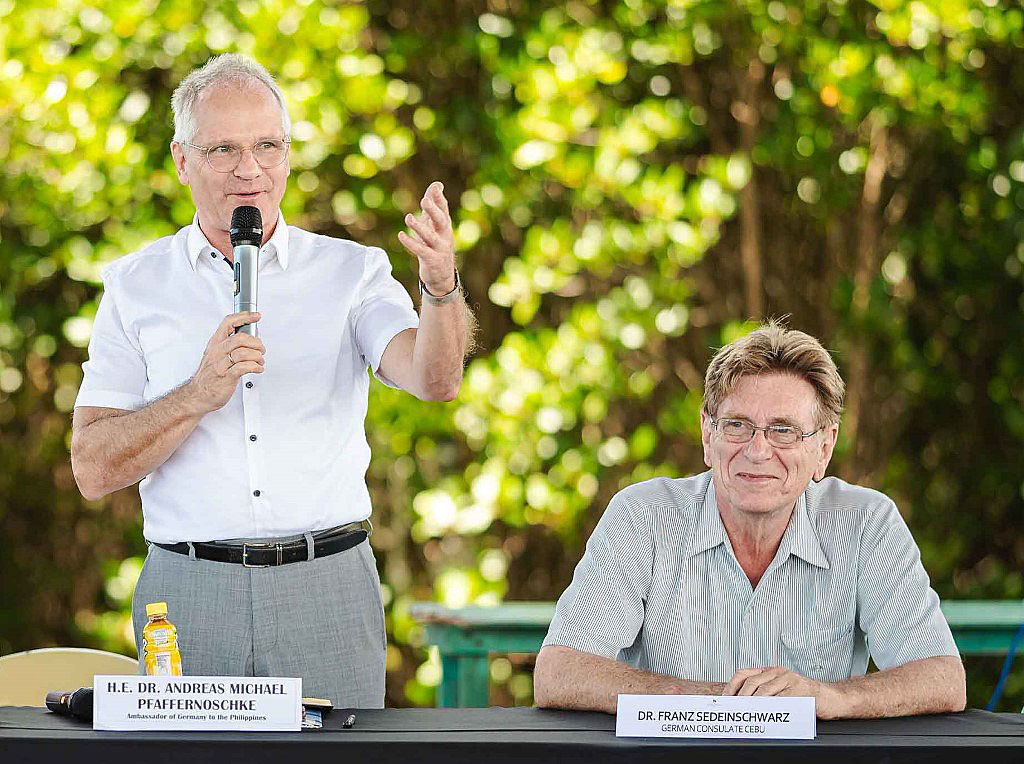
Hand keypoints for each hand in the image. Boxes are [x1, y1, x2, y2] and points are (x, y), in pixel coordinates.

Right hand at [185, 312, 264, 414]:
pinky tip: (258, 369)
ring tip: (260, 361)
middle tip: (261, 349)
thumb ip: (229, 345)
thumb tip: (250, 337)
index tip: (256, 316)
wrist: (197, 395)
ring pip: (243, 353)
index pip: (228, 322)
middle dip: (256, 343)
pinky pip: (244, 368)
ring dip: (257, 356)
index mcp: (215, 343)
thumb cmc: (209, 375)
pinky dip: (255, 367)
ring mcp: (221, 365)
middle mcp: (217, 352)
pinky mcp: (226, 377)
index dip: (244, 317)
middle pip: (240, 338)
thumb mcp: (215, 354)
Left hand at [398, 181, 455, 294]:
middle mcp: (444, 236)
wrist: (442, 275)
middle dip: (433, 211)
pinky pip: (421, 251)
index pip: (444, 210)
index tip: (436, 187)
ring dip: (419, 227)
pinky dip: (411, 243)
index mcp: (445, 226)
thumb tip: (437, 184)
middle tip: (424, 200)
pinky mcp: (432, 260)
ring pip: (430, 236)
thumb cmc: (436, 245)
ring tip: (409, 217)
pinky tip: (401, 235)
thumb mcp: (436, 225)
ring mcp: (439, 249)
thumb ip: (435, 205)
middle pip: (441, 221)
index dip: (440, 199)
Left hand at [724, 667, 845, 719]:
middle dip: (740, 697)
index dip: (732, 686)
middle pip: (752, 682)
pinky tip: (764, 714)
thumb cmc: (804, 696)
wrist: (830, 698)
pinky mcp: (800, 689)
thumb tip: (741, 704)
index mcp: (770, 671)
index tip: (725, 699)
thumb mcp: (781, 690)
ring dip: (752, 703)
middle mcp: (778, 672)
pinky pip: (781, 699)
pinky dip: (770, 707)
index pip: (744, 673)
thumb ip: (764, 693)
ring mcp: (789, 679)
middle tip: (733, 709)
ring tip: (745, 713)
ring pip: (765, 691)